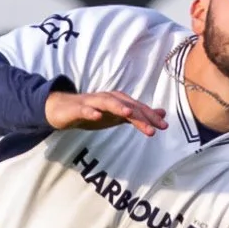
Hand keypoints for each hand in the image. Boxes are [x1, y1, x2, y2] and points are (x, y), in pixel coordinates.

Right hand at [45, 89, 167, 136]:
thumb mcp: (118, 116)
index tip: (164, 126)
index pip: (137, 108)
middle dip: (140, 115)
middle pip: (126, 105)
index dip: (150, 116)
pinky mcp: (78, 108)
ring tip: (129, 114)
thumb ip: (139, 116)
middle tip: (154, 128)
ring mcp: (92, 102)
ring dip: (118, 107)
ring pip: (107, 102)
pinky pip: (85, 109)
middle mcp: (107, 98)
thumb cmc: (94, 112)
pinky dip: (91, 111)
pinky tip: (97, 116)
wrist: (63, 110)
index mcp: (118, 101)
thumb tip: (162, 114)